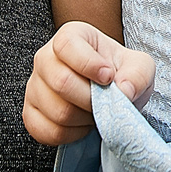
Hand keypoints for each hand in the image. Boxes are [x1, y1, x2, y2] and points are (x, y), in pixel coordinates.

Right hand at [21, 22, 155, 145]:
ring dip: (84, 119)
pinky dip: (71, 135)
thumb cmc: (121, 74)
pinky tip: (82, 125)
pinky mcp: (30, 112)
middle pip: (62, 83)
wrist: (112, 94)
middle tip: (106, 102)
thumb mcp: (140, 67)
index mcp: (71, 36)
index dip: (89, 65)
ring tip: (96, 112)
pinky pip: (46, 131)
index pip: (67, 46)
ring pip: (57, 112)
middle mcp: (45, 58)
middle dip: (92, 100)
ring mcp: (34, 86)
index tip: (108, 77)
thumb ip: (137, 74)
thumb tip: (124, 90)